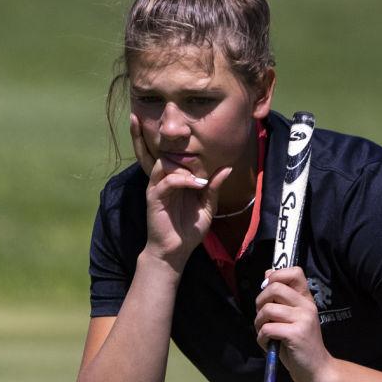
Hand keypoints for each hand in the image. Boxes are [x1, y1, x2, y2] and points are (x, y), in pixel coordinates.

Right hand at [131, 113, 233, 265]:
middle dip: (168, 138)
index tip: (192, 130)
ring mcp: (157, 187)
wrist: (175, 252)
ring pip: (164, 162)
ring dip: (182, 162)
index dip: (178, 140)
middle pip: (161, 151)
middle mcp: (163, 179)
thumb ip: (214, 186)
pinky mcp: (155, 198)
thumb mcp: (207, 206)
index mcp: (175, 178)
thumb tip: (226, 167)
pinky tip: (197, 184)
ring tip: (199, 169)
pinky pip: (167, 181)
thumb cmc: (188, 229)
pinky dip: (183, 179)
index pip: (173, 153)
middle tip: (186, 131)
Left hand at [255, 267, 331, 381]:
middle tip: (263, 317)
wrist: (315, 368)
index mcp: (306, 299)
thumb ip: (281, 297)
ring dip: (258, 323)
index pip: (294, 271)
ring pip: (267, 309)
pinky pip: (267, 328)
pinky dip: (262, 338)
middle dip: (260, 302)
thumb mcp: (291, 316)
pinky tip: (269, 344)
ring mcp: (303, 319)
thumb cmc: (299, 343)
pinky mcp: (296, 333)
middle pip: (274, 288)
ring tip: (265, 333)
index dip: (276, 276)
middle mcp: (306, 305)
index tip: (268, 291)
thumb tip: (268, 273)